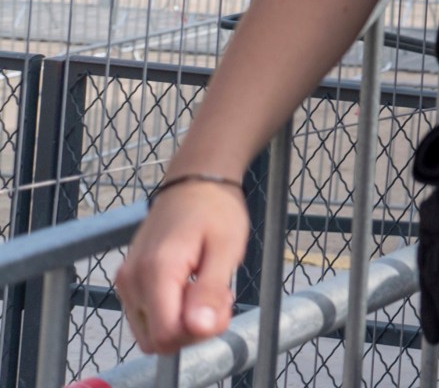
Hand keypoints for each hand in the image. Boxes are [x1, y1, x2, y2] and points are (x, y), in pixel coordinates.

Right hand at [115, 180, 245, 353]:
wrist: (194, 183)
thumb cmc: (215, 211)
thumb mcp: (226, 249)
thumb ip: (210, 292)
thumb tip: (199, 329)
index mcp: (155, 271)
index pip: (166, 335)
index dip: (198, 333)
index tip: (223, 306)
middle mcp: (131, 281)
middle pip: (156, 340)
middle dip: (191, 331)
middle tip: (217, 298)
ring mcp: (125, 282)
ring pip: (149, 333)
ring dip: (181, 324)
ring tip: (206, 289)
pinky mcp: (127, 283)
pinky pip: (146, 317)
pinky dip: (170, 314)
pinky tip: (192, 289)